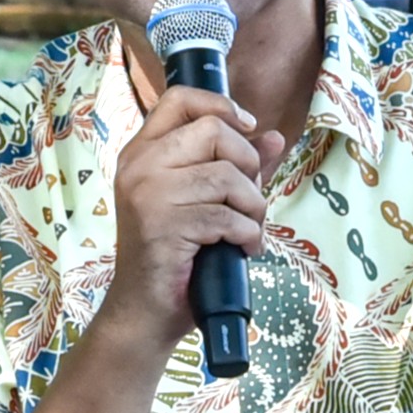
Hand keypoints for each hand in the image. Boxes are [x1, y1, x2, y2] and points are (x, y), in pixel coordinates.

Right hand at [109, 88, 284, 347]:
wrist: (144, 312)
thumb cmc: (175, 257)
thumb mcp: (205, 202)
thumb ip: (236, 167)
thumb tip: (274, 136)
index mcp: (142, 153)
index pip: (179, 99)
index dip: (220, 104)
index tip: (247, 127)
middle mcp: (139, 166)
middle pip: (213, 131)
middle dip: (247, 163)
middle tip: (249, 198)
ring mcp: (147, 194)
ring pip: (226, 176)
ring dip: (253, 206)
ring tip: (249, 230)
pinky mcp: (163, 225)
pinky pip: (227, 216)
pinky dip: (248, 234)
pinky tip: (244, 249)